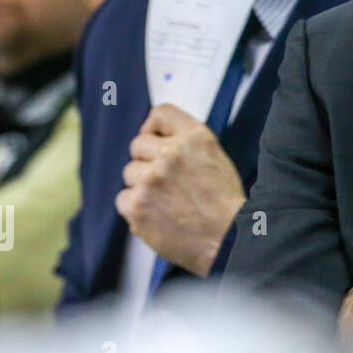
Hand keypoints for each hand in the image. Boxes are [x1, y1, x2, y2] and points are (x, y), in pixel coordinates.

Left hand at [115, 103, 246, 276]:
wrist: (228, 239)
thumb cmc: (224, 202)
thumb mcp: (214, 157)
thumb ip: (185, 142)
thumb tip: (152, 137)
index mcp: (194, 137)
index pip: (160, 113)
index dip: (155, 128)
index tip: (156, 140)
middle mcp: (170, 154)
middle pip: (137, 145)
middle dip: (148, 160)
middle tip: (166, 180)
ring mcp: (151, 180)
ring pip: (130, 173)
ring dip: (142, 185)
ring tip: (167, 201)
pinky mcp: (137, 206)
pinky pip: (123, 198)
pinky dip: (136, 208)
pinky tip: (158, 215)